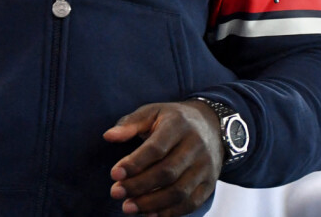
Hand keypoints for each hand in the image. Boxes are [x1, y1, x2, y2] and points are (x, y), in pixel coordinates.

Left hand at [103, 100, 223, 216]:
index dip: (135, 163)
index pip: (157, 148)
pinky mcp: (210, 182)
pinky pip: (191, 203)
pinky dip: (169, 213)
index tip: (114, 174)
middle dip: (138, 186)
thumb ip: (131, 123)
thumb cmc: (174, 120)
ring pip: (179, 191)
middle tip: (116, 193)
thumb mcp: (154, 112)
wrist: (212, 124)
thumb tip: (108, 136)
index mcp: (179, 124)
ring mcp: (205, 164)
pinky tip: (149, 213)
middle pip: (167, 172)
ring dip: (150, 204)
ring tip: (127, 207)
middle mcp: (196, 144)